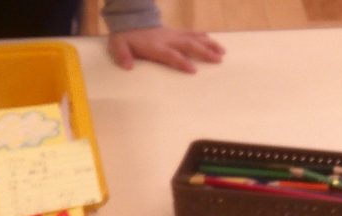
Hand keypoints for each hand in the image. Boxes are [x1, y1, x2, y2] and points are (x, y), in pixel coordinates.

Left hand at [108, 27, 225, 73]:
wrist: (129, 20)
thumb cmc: (126, 38)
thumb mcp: (118, 46)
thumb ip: (122, 55)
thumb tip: (127, 66)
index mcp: (155, 46)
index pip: (170, 54)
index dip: (181, 61)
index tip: (193, 69)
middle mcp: (168, 39)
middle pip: (188, 45)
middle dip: (203, 52)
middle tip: (218, 60)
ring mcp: (174, 34)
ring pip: (194, 38)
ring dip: (209, 44)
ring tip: (223, 52)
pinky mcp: (177, 32)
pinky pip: (192, 33)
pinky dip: (203, 36)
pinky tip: (214, 41)